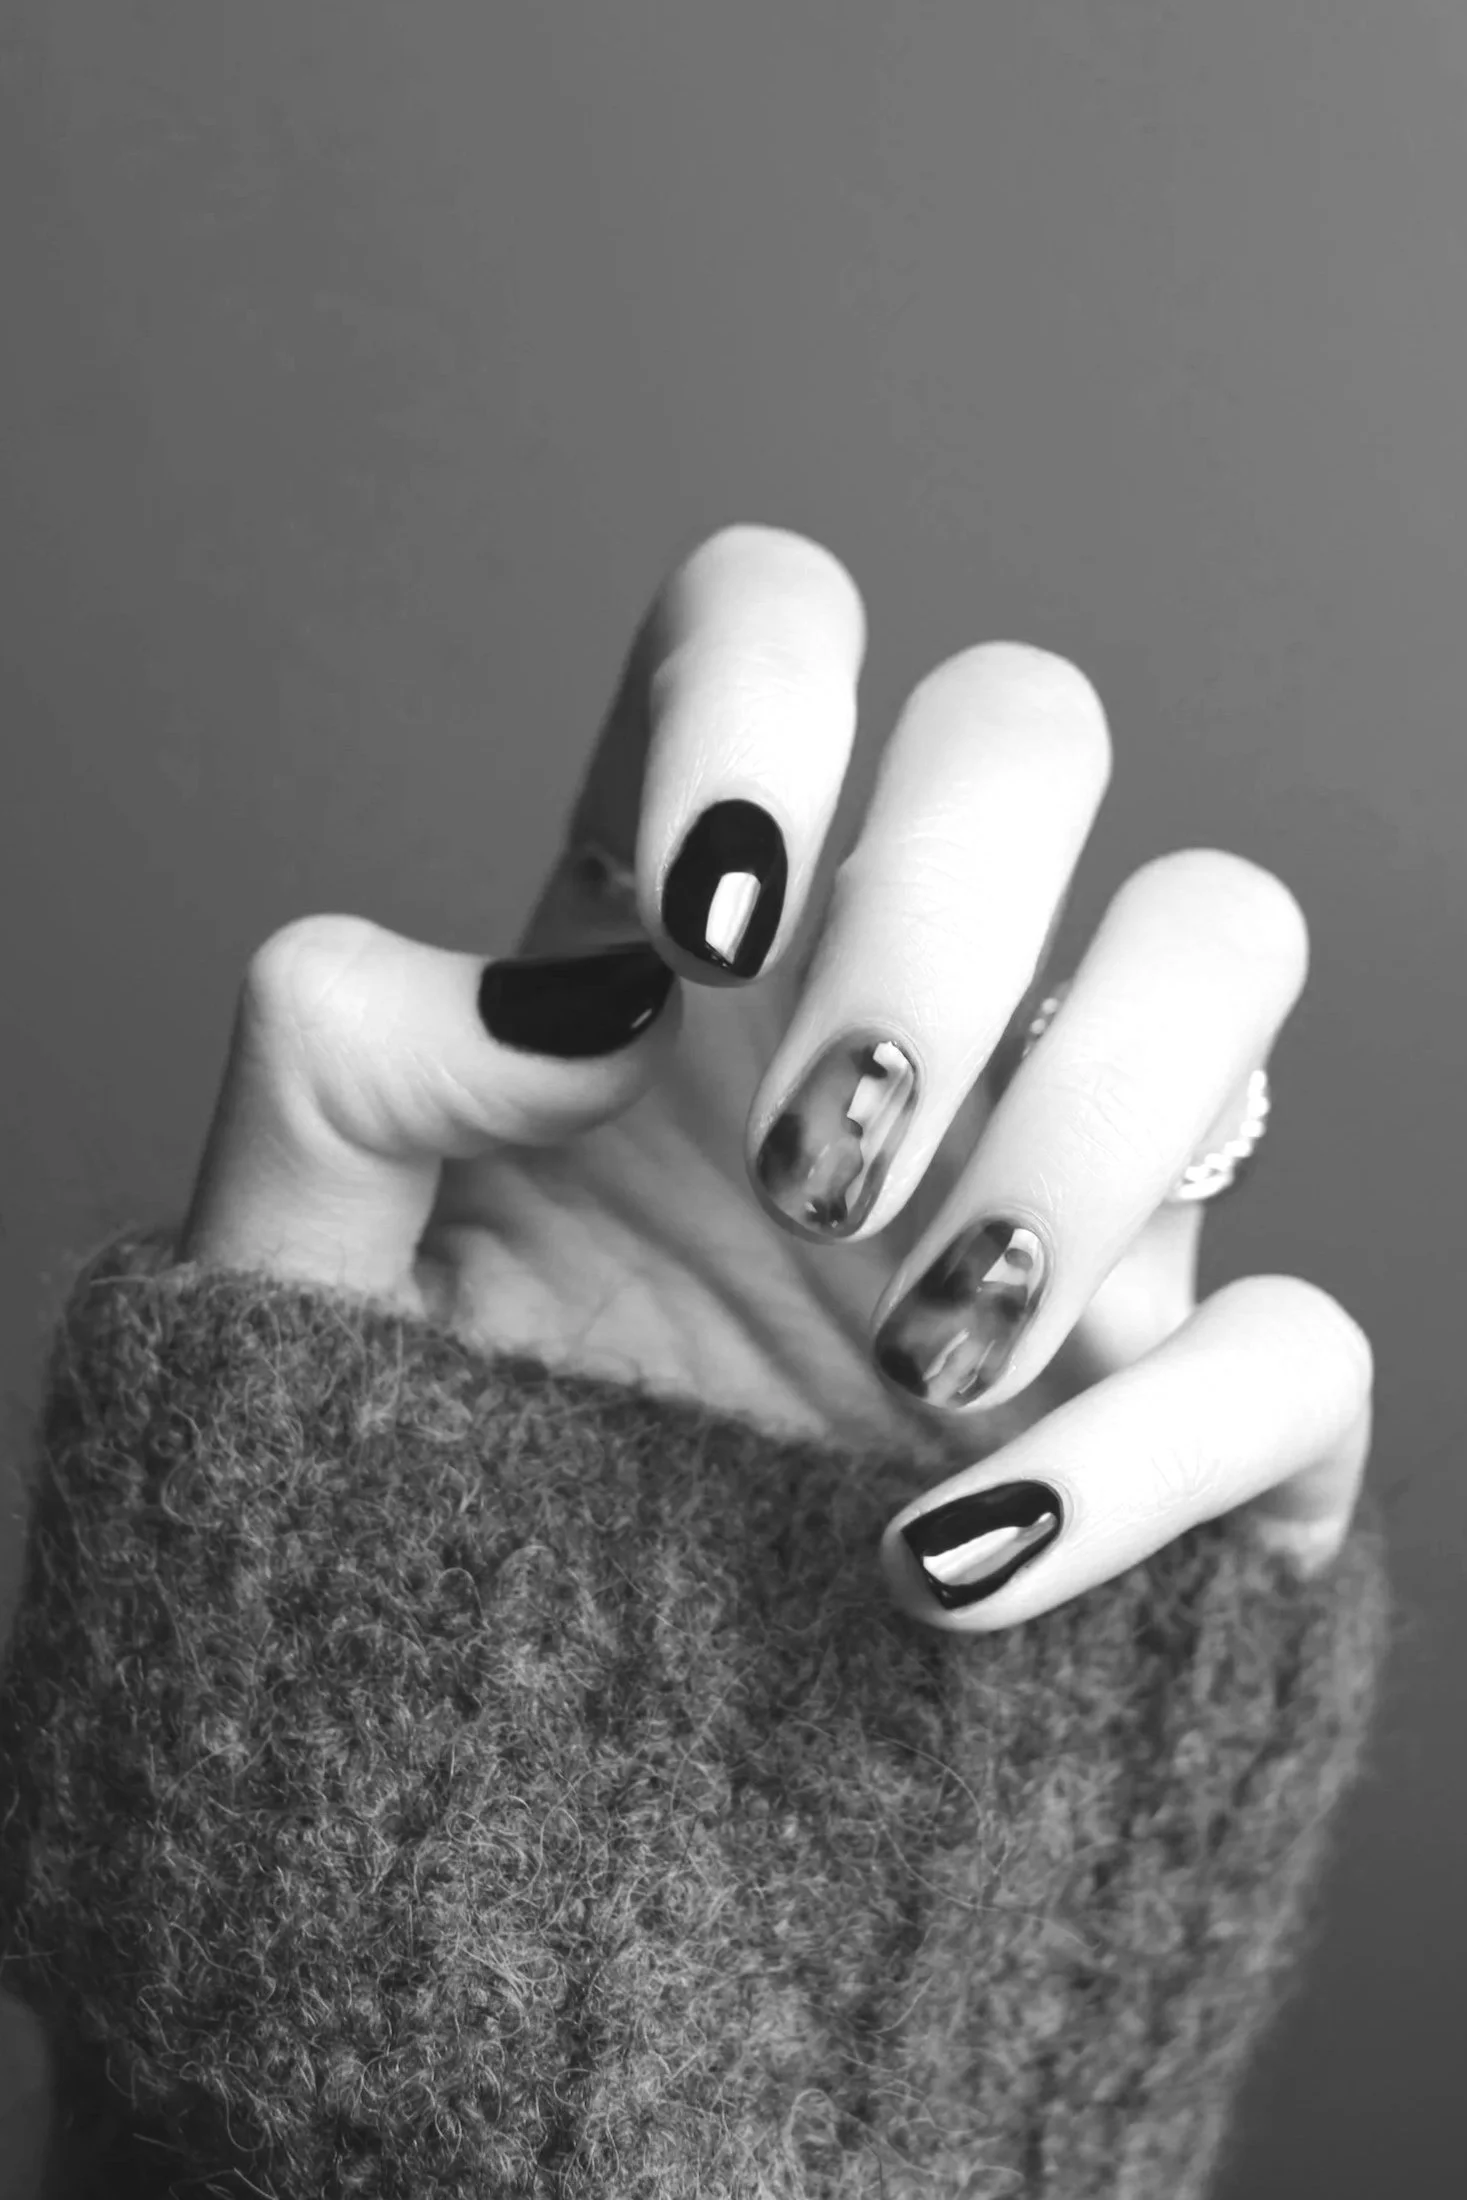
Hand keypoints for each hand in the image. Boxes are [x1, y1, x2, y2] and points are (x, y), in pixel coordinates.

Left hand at [179, 524, 1372, 1628]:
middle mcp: (896, 1008)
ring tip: (912, 1344)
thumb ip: (337, 1084)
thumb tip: (568, 997)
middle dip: (940, 914)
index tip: (695, 928)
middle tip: (804, 1164)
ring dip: (1085, 1118)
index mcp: (684, 944)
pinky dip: (1156, 1449)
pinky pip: (1301, 1342)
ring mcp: (1060, 1186)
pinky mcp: (1177, 1399)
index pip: (775, 623)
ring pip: (1225, 938)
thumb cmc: (420, 1486)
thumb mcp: (305, 1287)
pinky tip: (952, 1556)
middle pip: (1030, 722)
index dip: (764, 700)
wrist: (547, 1757)